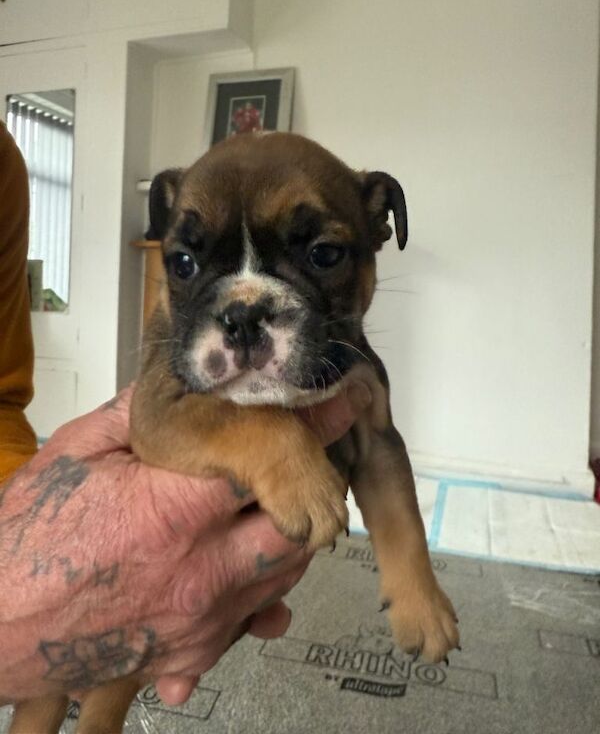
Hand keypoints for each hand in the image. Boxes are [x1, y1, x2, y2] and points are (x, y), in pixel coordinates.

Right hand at [0, 382, 369, 705]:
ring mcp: (201, 620)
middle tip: (314, 459)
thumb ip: (137, 414)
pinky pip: (252, 623)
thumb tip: (182, 383)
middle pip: (299, 525)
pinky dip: (263, 595)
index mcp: (176, 511)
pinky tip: (255, 575)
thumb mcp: (75, 454)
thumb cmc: (25, 541)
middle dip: (315, 488)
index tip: (341, 406)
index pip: (274, 461)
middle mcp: (202, 572)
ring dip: (296, 535)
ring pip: (287, 574)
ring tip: (288, 503)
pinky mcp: (190, 653)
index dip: (313, 429)